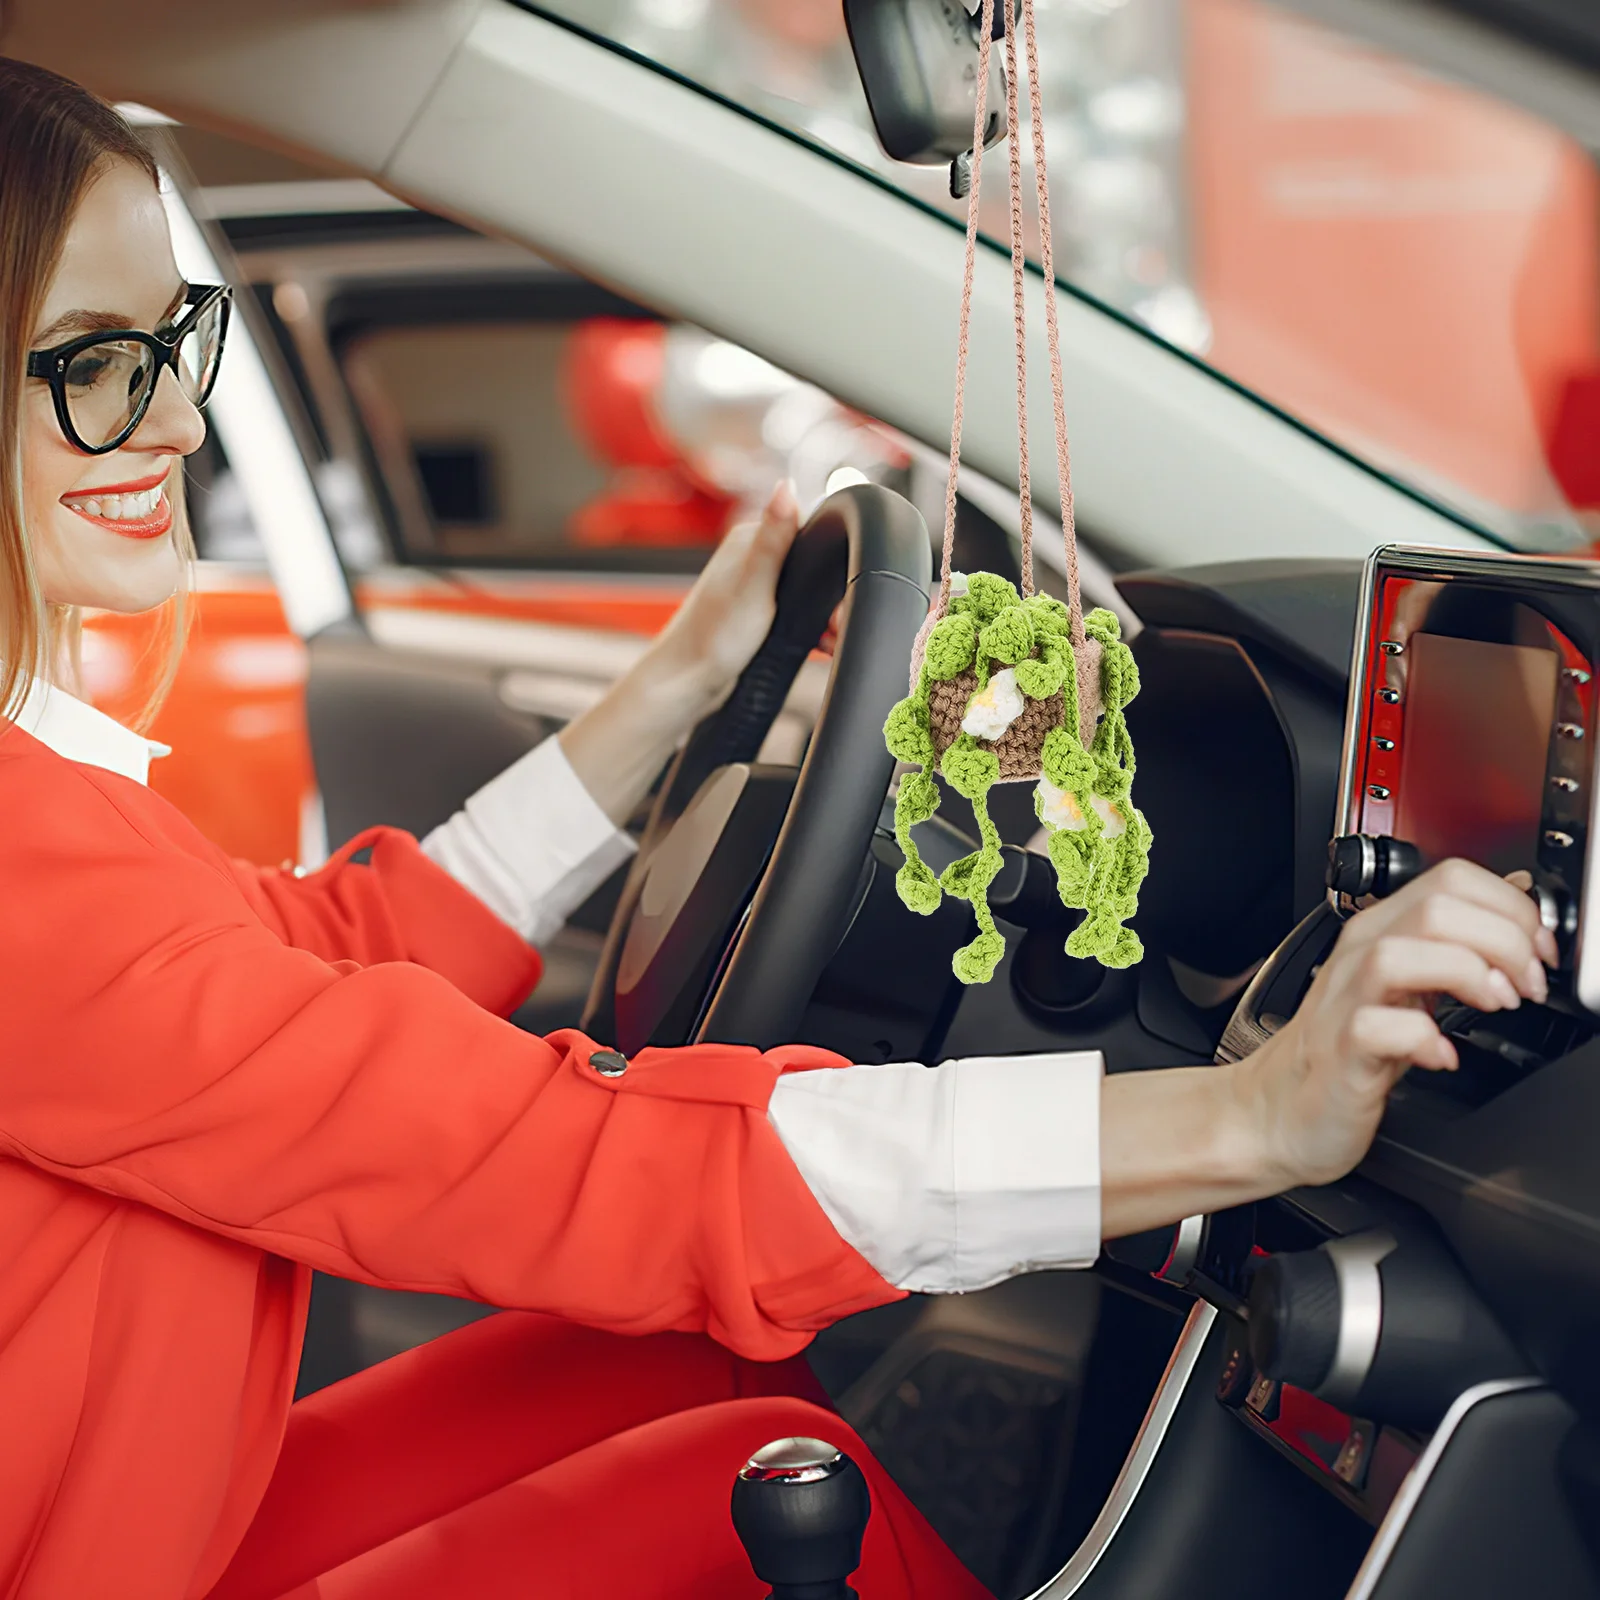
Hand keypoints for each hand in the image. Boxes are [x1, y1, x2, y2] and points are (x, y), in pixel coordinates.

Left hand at [558, 480, 801, 825]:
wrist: (688, 684)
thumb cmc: (713, 638)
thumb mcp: (754, 583)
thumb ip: (774, 538)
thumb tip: (786, 486)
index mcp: (750, 540)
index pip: (809, 533)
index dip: (830, 564)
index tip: (837, 595)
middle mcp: (750, 559)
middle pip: (812, 567)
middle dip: (829, 597)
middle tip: (834, 626)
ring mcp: (753, 588)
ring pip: (807, 594)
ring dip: (823, 618)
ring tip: (828, 640)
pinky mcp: (755, 615)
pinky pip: (797, 616)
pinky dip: (811, 630)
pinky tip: (817, 646)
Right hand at [1237, 858, 1556, 1188]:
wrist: (1283, 1107)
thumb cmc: (1350, 1047)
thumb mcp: (1413, 982)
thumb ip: (1460, 938)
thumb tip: (1518, 894)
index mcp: (1382, 931)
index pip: (1452, 878)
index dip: (1511, 907)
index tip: (1538, 950)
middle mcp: (1360, 955)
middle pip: (1435, 907)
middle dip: (1503, 940)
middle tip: (1524, 984)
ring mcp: (1344, 1002)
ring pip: (1399, 954)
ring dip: (1465, 975)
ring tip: (1493, 1006)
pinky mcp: (1339, 1052)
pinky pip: (1375, 1028)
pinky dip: (1421, 1039)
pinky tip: (1442, 1055)